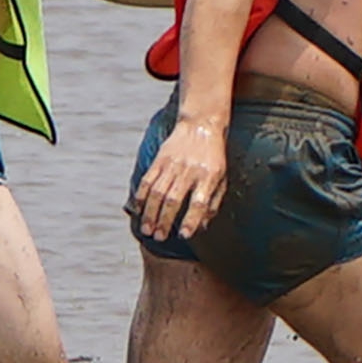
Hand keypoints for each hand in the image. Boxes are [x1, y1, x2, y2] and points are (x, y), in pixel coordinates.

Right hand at [136, 115, 229, 240]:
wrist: (201, 125)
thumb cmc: (214, 157)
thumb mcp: (222, 178)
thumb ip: (213, 202)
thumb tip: (202, 226)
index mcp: (208, 177)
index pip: (199, 203)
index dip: (191, 220)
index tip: (184, 235)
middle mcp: (189, 171)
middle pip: (173, 199)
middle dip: (164, 220)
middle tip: (159, 237)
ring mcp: (172, 165)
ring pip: (157, 192)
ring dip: (150, 213)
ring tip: (147, 230)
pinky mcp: (159, 159)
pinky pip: (147, 181)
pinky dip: (141, 197)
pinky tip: (139, 210)